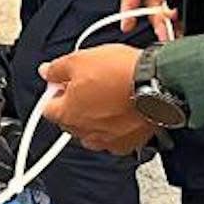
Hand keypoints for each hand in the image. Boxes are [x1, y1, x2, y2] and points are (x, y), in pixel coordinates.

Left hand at [38, 45, 155, 153]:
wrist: (158, 83)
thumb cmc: (120, 72)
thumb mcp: (80, 60)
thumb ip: (56, 69)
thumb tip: (46, 71)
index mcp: (68, 115)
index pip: (48, 108)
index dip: (54, 91)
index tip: (62, 82)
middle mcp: (85, 133)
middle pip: (70, 120)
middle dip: (74, 103)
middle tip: (89, 84)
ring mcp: (108, 141)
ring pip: (92, 130)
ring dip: (95, 116)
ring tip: (108, 95)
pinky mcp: (129, 143)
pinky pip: (114, 136)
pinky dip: (115, 125)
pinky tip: (122, 108)